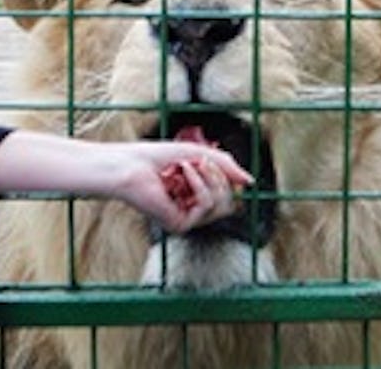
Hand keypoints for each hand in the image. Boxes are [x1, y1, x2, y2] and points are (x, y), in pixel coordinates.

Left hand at [117, 141, 252, 233]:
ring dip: (209, 178)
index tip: (208, 159)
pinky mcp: (179, 225)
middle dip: (220, 176)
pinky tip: (183, 172)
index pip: (228, 193)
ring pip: (221, 204)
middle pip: (229, 202)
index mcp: (197, 196)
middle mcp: (193, 212)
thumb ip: (227, 168)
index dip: (225, 175)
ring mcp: (187, 220)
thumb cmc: (158, 157)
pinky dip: (198, 184)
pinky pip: (206, 205)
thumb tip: (250, 182)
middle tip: (201, 161)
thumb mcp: (201, 155)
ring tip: (189, 164)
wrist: (130, 165)